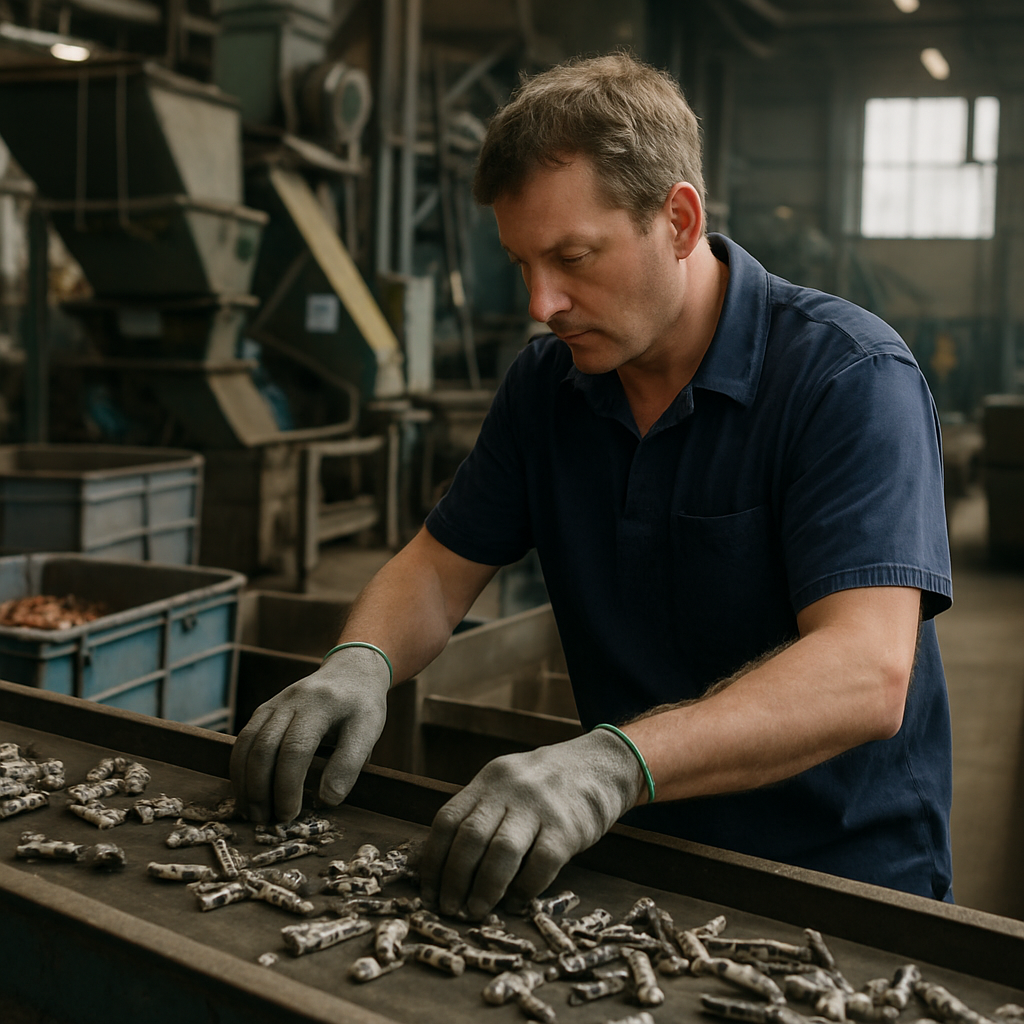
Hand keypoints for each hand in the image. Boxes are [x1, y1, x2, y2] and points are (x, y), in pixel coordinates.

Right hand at [230, 646, 389, 822]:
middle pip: (264, 747)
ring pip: (247, 744)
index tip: (290, 815)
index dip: (288, 786)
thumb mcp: (368, 731)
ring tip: (252, 813)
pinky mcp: (264, 709)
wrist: (350, 671)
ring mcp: (274, 703)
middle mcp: (292, 700)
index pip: (296, 749)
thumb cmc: (362, 706)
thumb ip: (349, 765)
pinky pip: (243, 739)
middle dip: (261, 789)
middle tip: (267, 821)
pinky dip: (239, 768)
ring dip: (245, 782)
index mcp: (321, 704)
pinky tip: (246, 791)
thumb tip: (327, 800)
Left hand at [419, 728, 644, 918]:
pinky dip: (525, 888)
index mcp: (488, 781)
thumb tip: (433, 865)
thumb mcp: (505, 787)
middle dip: (454, 879)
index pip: (447, 820)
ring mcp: (539, 806)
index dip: (432, 859)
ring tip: (476, 911)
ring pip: (502, 852)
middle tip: (449, 909)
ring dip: (484, 888)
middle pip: (470, 837)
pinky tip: (517, 903)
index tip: (427, 892)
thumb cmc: (544, 786)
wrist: (600, 765)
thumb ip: (476, 816)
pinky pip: (541, 863)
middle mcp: (509, 789)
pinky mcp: (568, 826)